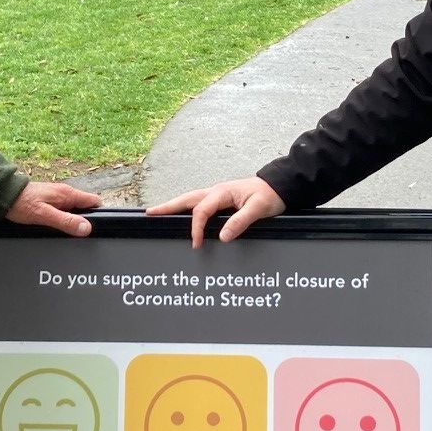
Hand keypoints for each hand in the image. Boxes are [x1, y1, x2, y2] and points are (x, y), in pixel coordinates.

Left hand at [5, 181, 102, 237]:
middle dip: (85, 221)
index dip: (98, 215)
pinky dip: (63, 220)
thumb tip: (86, 228)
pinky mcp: (49, 201)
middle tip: (78, 236)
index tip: (95, 228)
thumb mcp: (45, 215)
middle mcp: (65, 194)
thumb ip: (66, 221)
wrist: (3, 195)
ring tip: (66, 235)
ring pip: (74, 211)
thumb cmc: (21, 203)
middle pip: (85, 208)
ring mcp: (57, 197)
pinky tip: (56, 229)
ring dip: (72, 222)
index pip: (94, 201)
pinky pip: (64, 211)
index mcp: (68, 194)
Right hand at [147, 177, 283, 247]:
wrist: (281, 185)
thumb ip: (240, 221)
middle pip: (186, 199)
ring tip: (159, 212)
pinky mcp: (222, 199)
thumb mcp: (259, 208)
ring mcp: (218, 194)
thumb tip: (222, 236)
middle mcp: (216, 191)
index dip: (196, 228)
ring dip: (174, 206)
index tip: (196, 245)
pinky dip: (187, 207)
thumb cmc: (271, 195)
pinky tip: (183, 214)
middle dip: (167, 206)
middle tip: (150, 213)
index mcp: (222, 192)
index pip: (201, 211)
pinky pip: (199, 203)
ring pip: (190, 200)